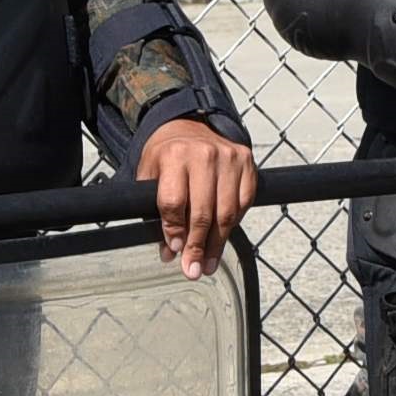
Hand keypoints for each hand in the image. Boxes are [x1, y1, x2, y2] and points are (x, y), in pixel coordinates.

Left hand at [138, 116, 255, 277]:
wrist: (187, 125)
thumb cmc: (166, 156)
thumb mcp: (149, 176)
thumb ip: (155, 213)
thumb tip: (171, 252)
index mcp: (173, 156)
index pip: (174, 202)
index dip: (173, 231)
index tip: (174, 251)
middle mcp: (203, 154)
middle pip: (203, 212)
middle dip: (197, 246)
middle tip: (193, 269)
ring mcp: (229, 157)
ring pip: (227, 212)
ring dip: (217, 243)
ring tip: (208, 263)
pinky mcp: (246, 161)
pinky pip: (244, 203)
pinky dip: (234, 224)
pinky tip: (223, 237)